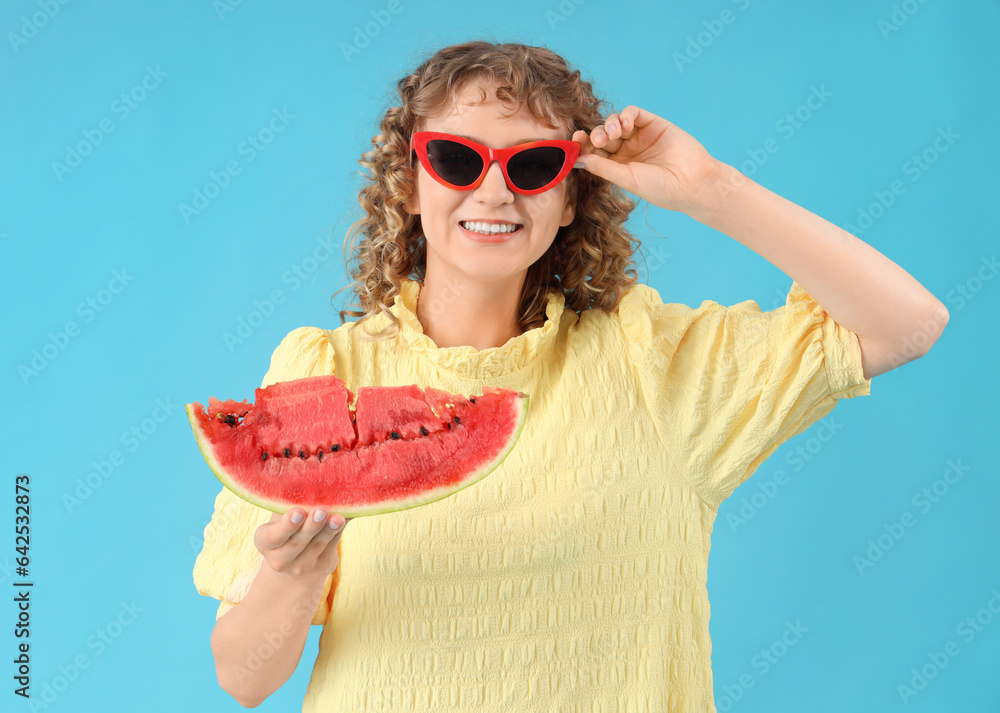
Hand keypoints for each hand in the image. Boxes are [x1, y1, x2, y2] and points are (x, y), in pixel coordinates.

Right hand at [254, 508, 351, 580]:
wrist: (296, 562)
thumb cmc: (287, 528)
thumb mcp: (279, 516)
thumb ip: (287, 501)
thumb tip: (305, 476)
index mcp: (265, 541)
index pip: (272, 536)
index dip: (286, 525)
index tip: (298, 511)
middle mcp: (280, 558)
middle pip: (297, 542)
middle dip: (311, 526)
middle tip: (321, 510)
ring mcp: (302, 566)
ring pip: (318, 544)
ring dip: (329, 529)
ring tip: (338, 517)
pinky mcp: (322, 566)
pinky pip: (333, 546)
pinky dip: (339, 530)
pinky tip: (346, 518)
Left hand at [573, 106, 724, 213]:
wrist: (693, 183)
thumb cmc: (661, 188)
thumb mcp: (627, 179)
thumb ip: (603, 167)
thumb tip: (576, 160)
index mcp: (618, 166)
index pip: (594, 152)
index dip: (583, 146)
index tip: (575, 143)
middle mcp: (626, 150)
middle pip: (602, 136)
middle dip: (595, 135)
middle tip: (596, 140)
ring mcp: (639, 136)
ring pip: (615, 122)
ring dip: (609, 124)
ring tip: (613, 134)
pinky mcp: (653, 123)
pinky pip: (634, 113)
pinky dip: (626, 116)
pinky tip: (626, 125)